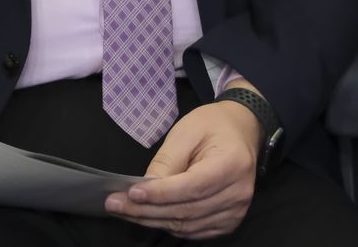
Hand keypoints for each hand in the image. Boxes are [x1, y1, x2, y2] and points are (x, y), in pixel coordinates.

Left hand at [105, 89, 261, 238]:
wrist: (242, 131)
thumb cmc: (212, 126)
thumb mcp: (187, 131)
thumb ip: (167, 161)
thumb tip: (144, 189)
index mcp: (231, 164)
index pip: (191, 187)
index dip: (160, 194)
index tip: (131, 193)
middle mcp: (238, 193)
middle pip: (186, 210)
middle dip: (147, 210)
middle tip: (115, 204)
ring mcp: (236, 211)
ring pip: (187, 225)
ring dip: (152, 220)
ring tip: (124, 211)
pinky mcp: (229, 221)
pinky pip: (194, 231)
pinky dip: (169, 225)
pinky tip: (148, 215)